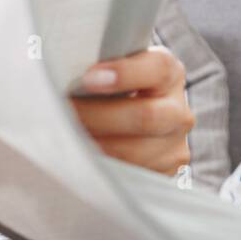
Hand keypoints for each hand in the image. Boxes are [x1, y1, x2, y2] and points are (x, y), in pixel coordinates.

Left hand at [68, 45, 193, 176]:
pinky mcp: (164, 172)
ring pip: (134, 152)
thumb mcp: (110, 70)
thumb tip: (63, 68)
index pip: (156, 68)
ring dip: (93, 145)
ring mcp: (174, 145)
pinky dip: (99, 165)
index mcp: (168, 73)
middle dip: (97, 115)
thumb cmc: (107, 90)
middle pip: (145, 116)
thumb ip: (98, 66)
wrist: (125, 123)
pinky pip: (130, 174)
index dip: (124, 73)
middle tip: (62, 111)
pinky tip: (78, 155)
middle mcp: (178, 111)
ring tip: (63, 135)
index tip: (88, 78)